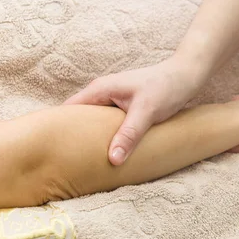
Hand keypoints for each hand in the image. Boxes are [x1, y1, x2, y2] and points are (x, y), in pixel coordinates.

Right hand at [64, 57, 207, 164]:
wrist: (186, 76)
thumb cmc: (166, 87)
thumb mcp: (147, 112)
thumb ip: (129, 135)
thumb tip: (112, 159)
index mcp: (100, 90)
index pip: (68, 110)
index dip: (57, 128)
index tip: (52, 150)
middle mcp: (102, 93)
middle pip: (78, 118)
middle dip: (72, 137)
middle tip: (67, 161)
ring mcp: (112, 99)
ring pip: (92, 122)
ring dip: (90, 137)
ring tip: (84, 160)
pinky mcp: (122, 107)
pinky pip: (105, 123)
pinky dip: (104, 136)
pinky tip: (108, 151)